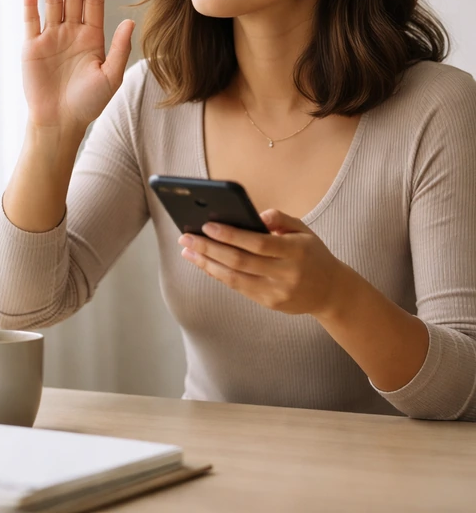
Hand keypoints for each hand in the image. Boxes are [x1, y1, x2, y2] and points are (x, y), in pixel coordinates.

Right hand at [22, 0, 134, 133]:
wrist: (60, 122)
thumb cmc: (88, 104)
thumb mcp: (111, 76)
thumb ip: (120, 48)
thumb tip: (129, 22)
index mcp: (92, 38)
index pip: (93, 2)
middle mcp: (71, 33)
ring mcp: (51, 38)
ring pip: (52, 2)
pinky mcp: (32, 47)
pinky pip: (31, 20)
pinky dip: (31, 3)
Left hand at [177, 210, 350, 316]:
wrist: (332, 291)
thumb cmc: (312, 254)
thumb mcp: (303, 231)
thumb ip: (280, 218)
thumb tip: (253, 214)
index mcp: (297, 251)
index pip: (258, 243)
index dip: (231, 235)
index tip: (206, 225)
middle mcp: (287, 273)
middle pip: (241, 261)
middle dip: (209, 248)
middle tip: (186, 237)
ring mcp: (278, 292)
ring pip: (235, 278)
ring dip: (207, 263)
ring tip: (187, 251)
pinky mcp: (270, 303)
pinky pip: (239, 288)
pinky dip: (218, 274)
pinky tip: (203, 263)